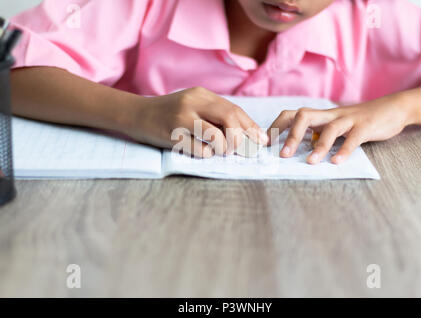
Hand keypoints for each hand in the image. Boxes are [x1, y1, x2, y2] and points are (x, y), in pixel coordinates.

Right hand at [127, 87, 267, 157]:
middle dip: (240, 138)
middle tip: (239, 150)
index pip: (234, 110)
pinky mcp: (172, 136)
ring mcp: (181, 119)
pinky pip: (200, 150)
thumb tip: (247, 134)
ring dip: (224, 148)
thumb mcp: (193, 106)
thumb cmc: (170, 114)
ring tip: (219, 150)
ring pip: (217, 136)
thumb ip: (216, 115)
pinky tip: (202, 152)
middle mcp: (192, 103)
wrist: (136, 114)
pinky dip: (207, 155)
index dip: (251, 127)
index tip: (262, 141)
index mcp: (201, 94)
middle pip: (230, 118)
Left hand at [268, 95, 412, 163]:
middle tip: (283, 155)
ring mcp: (349, 119)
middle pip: (304, 116)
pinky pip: (354, 138)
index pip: (292, 114)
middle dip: (291, 135)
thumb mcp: (334, 125)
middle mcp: (331, 115)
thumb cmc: (358, 121)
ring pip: (330, 128)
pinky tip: (337, 162)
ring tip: (310, 162)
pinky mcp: (366, 126)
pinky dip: (344, 150)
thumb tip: (296, 148)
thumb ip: (317, 133)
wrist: (393, 108)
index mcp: (321, 116)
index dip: (277, 126)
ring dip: (319, 146)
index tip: (267, 143)